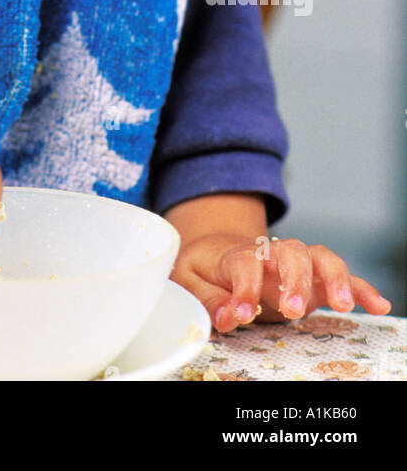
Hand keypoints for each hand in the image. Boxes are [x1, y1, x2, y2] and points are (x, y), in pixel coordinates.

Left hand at [171, 232, 391, 333]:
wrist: (214, 249)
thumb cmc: (202, 268)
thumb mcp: (190, 281)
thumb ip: (209, 300)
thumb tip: (228, 318)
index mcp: (235, 255)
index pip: (244, 264)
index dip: (244, 290)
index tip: (242, 315)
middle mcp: (270, 255)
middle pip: (290, 252)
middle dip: (295, 279)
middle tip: (291, 309)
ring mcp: (294, 265)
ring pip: (319, 257)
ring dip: (334, 277)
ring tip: (343, 304)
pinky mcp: (312, 279)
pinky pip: (340, 277)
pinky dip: (360, 286)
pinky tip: (378, 304)